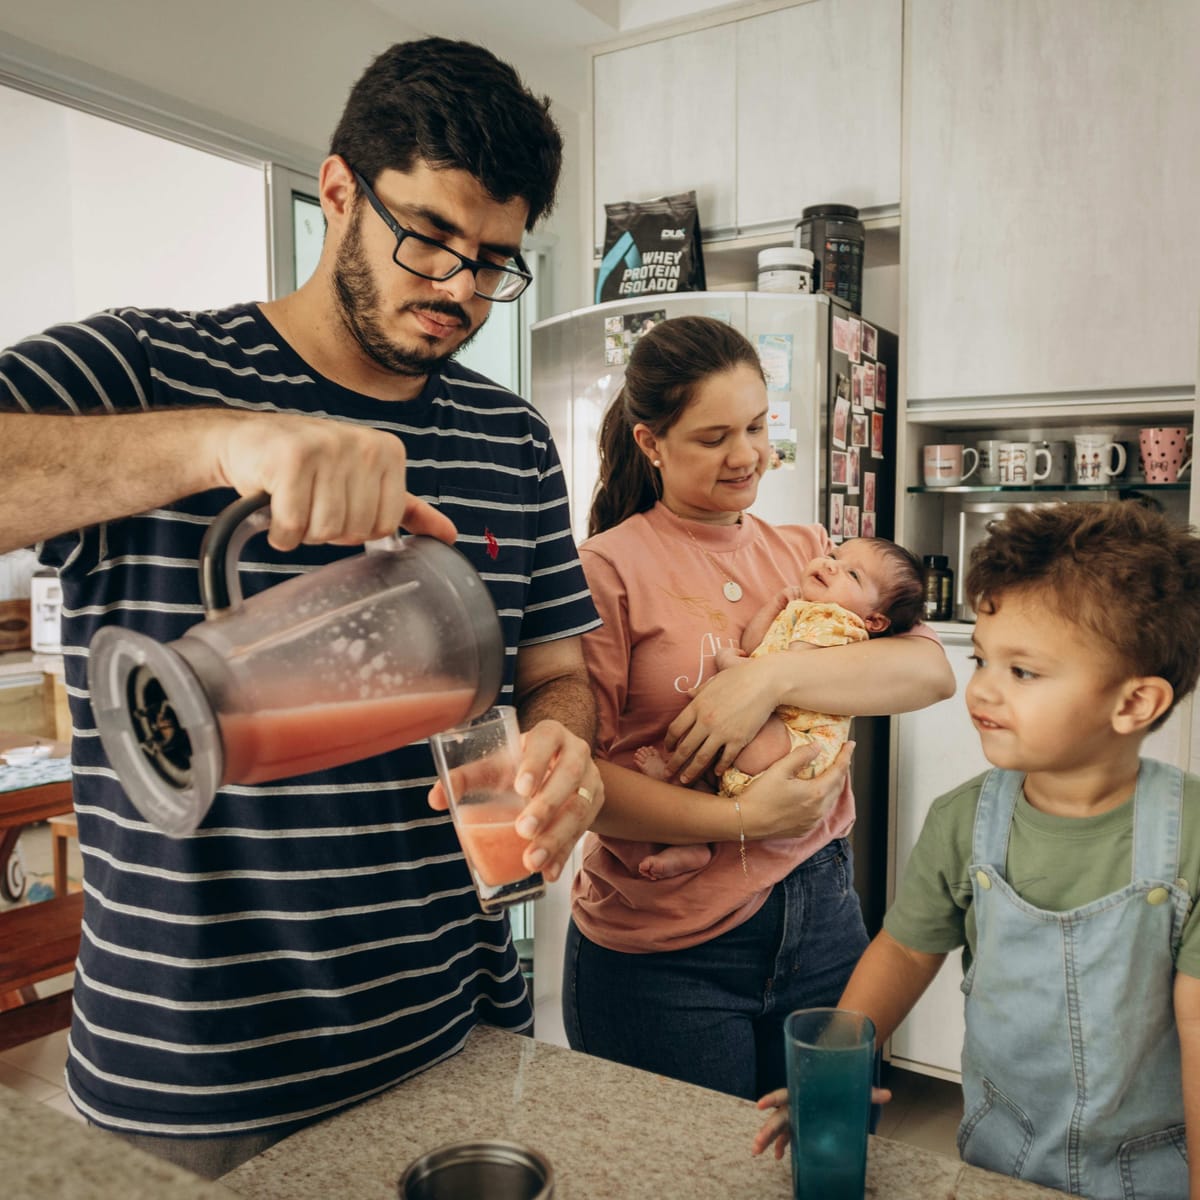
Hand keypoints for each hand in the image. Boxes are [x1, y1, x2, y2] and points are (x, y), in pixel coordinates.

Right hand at [212, 411, 455, 549]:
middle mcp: (363, 444)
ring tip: (293, 503)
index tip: (337, 504)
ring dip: (302, 532)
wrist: (247, 441)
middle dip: (328, 531)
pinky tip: (274, 509)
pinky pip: (293, 526)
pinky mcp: (291, 459)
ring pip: (325, 531)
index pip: (386, 524)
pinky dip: (280, 533)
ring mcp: (328, 448)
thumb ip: (407, 509)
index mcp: (389, 451)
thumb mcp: (365, 481)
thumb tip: (449, 536)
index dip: (356, 528)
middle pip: (356, 530)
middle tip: (310, 502)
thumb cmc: (310, 466)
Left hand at [428, 719, 602, 883]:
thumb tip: (434, 800)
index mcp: (550, 734)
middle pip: (569, 774)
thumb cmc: (521, 765)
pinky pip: (583, 831)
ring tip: (531, 861)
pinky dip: (563, 854)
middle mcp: (576, 752)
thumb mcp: (496, 765)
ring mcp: (591, 779)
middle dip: (547, 805)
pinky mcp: (596, 805)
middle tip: (523, 830)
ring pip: (581, 807)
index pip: (547, 739)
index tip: (521, 788)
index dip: (536, 762)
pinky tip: (547, 872)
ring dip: (557, 837)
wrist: (559, 768)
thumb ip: (465, 778)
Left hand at [664, 654, 784, 782]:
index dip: (669, 742)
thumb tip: (688, 694)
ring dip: (691, 772)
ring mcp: (722, 732)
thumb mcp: (714, 681)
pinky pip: (725, 759)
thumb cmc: (739, 677)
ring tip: (685, 780)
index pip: (675, 729)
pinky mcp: (739, 740)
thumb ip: (699, 691)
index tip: (668, 750)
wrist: (765, 682)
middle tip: (668, 774)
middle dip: (674, 764)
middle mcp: (706, 721)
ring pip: (702, 758)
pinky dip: (719, 767)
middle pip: (684, 748)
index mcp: (697, 706)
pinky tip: (716, 773)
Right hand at [740, 741, 853, 839]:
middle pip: (838, 786)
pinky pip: (821, 812)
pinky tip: (817, 794)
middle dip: (841, 770)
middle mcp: (819, 810)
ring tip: (831, 773)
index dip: (846, 755)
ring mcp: (813, 822)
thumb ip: (801, 756)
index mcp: (816, 793)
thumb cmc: (760, 795)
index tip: (850, 744)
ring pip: (831, 800)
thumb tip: (818, 746)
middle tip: (841, 756)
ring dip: (833, 785)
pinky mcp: (805, 829)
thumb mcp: (780, 769)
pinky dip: (824, 800)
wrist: (746, 822)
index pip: (839, 771)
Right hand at [751, 1083, 892, 1159]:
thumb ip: (868, 1092)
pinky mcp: (801, 1124)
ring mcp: (797, 1113)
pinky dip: (782, 1145)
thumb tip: (888, 1094)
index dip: (772, 1099)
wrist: (836, 1080)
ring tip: (757, 1151)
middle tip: (757, 1144)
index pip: (785, 1093)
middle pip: (778, 1116)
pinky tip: (778, 1157)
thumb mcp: (853, 1086)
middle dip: (766, 1131)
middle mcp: (796, 1102)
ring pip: (779, 1127)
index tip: (759, 1106)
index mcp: (803, 1090)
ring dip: (768, 1139)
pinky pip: (788, 1135)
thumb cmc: (840, 1082)